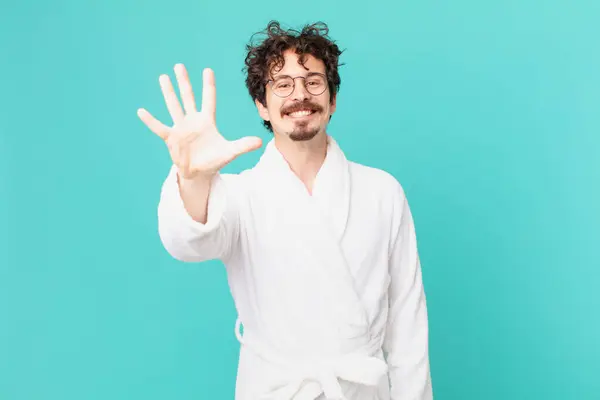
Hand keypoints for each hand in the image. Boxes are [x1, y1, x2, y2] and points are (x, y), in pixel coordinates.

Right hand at [138, 64, 261, 179]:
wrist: (199, 172)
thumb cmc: (214, 160)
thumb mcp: (230, 152)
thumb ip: (243, 146)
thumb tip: (260, 142)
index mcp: (207, 121)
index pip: (209, 100)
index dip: (208, 86)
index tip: (207, 70)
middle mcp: (193, 121)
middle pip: (188, 98)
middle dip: (184, 82)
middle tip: (179, 66)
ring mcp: (181, 128)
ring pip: (174, 106)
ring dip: (168, 93)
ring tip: (163, 77)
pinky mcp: (171, 138)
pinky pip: (159, 128)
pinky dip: (150, 121)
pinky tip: (141, 111)